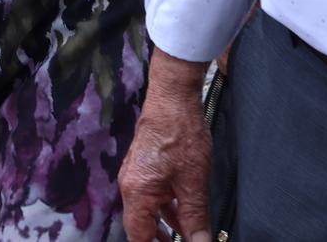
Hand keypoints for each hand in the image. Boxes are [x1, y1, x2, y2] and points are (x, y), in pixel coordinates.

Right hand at [119, 50, 215, 241]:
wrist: (173, 100)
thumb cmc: (181, 136)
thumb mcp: (194, 184)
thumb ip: (195, 219)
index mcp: (137, 193)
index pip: (139, 237)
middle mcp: (130, 187)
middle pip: (140, 226)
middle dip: (159, 241)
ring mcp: (136, 176)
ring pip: (148, 213)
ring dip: (165, 228)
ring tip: (187, 238)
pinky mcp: (144, 168)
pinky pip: (152, 198)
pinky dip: (166, 211)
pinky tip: (184, 217)